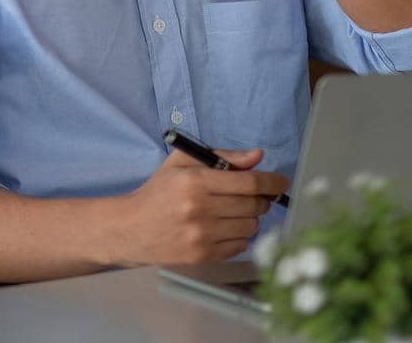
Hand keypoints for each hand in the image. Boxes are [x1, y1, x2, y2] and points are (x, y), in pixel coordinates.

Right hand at [103, 146, 287, 265]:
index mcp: (195, 181)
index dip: (272, 182)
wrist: (131, 228)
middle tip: (251, 196)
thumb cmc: (159, 192)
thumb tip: (257, 156)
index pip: (249, 182)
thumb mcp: (182, 163)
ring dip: (248, 217)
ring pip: (250, 226)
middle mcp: (199, 209)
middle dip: (260, 199)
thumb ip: (222, 156)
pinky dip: (238, 235)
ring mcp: (202, 236)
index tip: (281, 182)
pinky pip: (240, 245)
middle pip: (254, 205)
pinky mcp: (203, 256)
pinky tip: (222, 228)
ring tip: (231, 212)